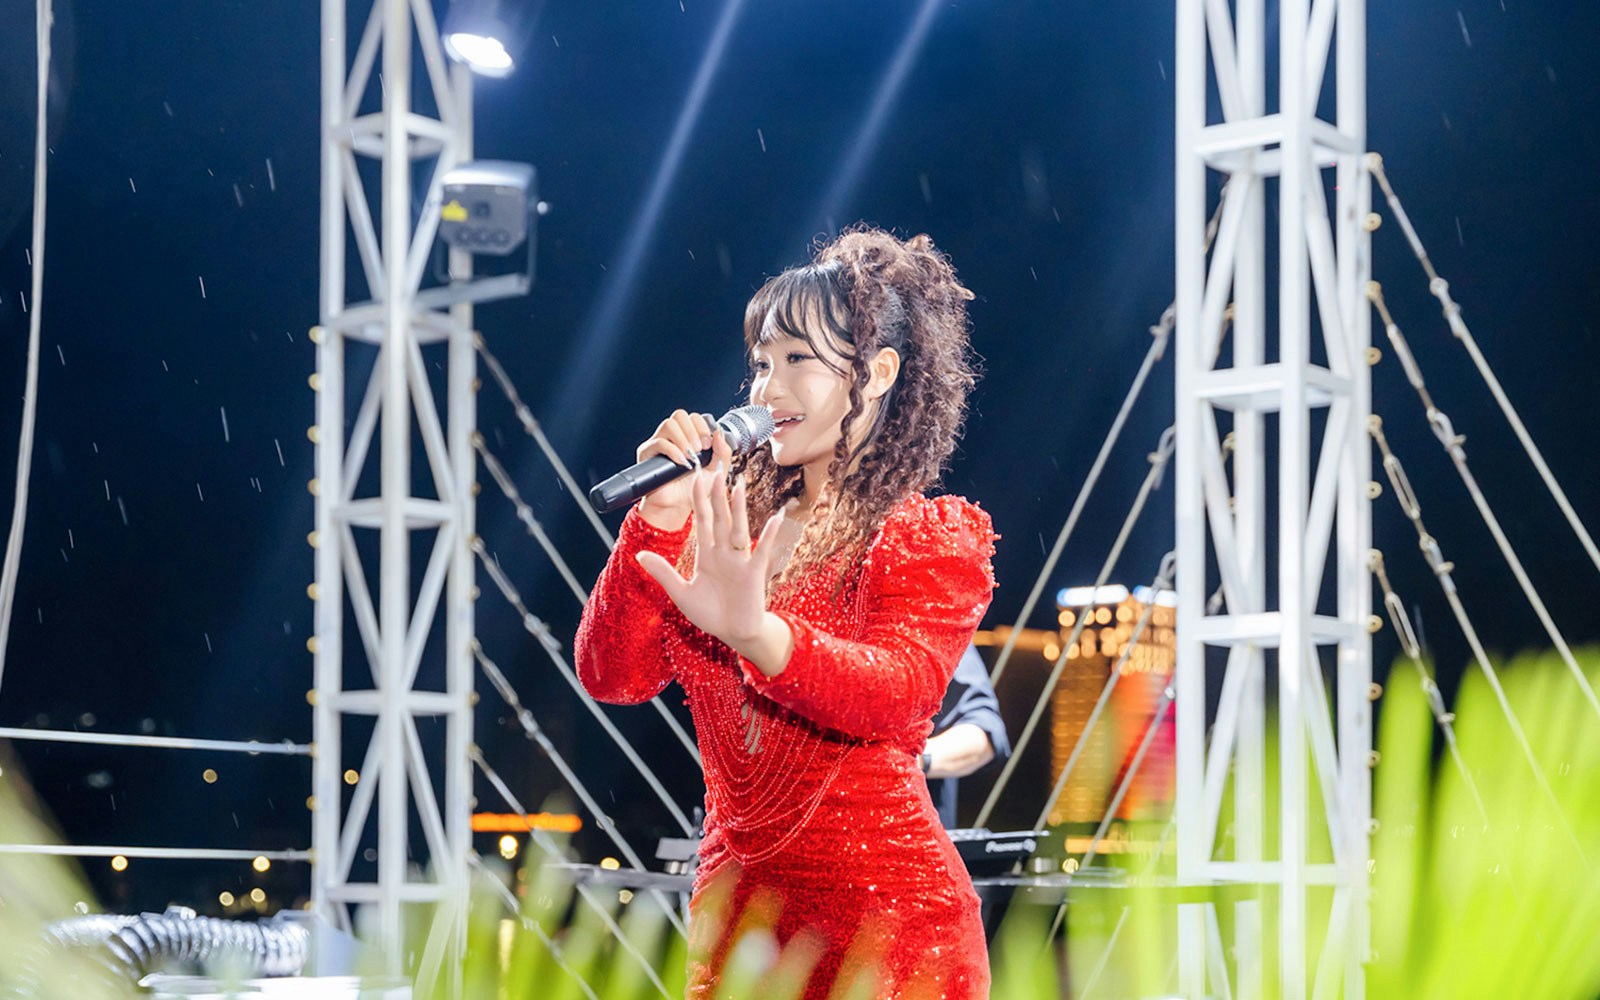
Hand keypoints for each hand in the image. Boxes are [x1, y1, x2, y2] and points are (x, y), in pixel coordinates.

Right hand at [635, 409, 713, 529]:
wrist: (678, 506)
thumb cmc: (696, 489)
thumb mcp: (717, 470)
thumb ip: (723, 451)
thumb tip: (718, 432)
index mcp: (689, 437)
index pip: (693, 417)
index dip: (702, 426)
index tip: (708, 445)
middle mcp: (673, 437)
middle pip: (680, 415)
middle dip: (693, 430)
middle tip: (700, 449)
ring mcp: (659, 443)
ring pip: (669, 424)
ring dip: (683, 439)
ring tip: (690, 456)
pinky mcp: (648, 453)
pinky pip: (658, 442)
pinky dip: (673, 450)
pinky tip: (681, 462)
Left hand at [635, 430, 786, 650]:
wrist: (734, 634)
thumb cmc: (711, 614)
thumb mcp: (681, 593)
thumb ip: (663, 572)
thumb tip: (639, 554)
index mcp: (707, 555)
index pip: (702, 521)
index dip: (699, 501)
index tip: (696, 478)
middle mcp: (723, 553)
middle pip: (719, 518)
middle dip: (717, 495)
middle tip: (716, 468)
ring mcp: (740, 561)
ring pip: (737, 528)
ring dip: (738, 507)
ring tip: (738, 484)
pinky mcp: (754, 573)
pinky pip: (762, 550)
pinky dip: (769, 535)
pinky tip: (776, 517)